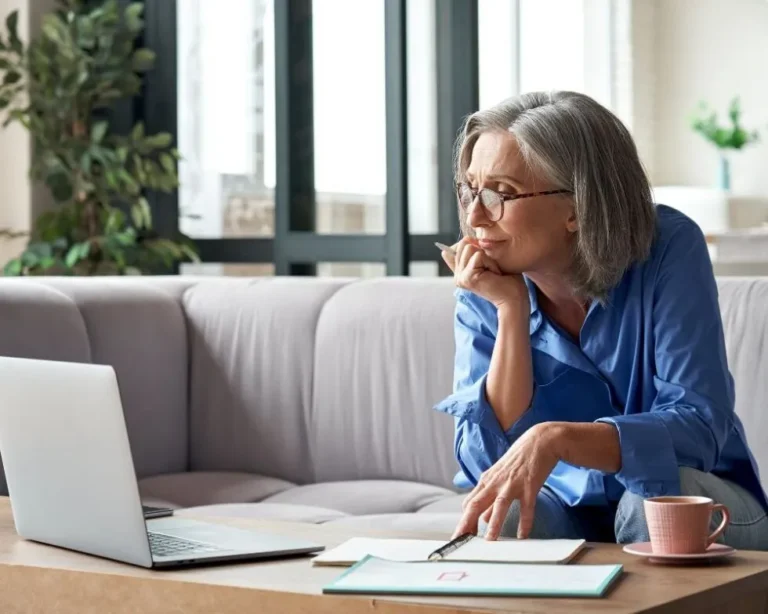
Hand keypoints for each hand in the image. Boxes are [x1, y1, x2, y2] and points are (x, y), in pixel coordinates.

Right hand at [440, 238, 527, 309]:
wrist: (514, 299)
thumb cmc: (507, 281)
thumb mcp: (489, 261)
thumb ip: (474, 252)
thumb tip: (461, 240)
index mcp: (460, 272)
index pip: (458, 247)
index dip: (475, 247)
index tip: (487, 264)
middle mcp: (457, 275)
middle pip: (464, 244)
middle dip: (483, 252)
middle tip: (492, 269)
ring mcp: (460, 277)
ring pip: (470, 248)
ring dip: (487, 258)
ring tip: (493, 272)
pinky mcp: (467, 277)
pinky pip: (478, 255)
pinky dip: (491, 263)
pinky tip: (494, 275)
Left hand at [452, 423, 561, 540]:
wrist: (540, 441)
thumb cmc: (519, 459)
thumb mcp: (500, 477)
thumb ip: (490, 498)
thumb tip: (483, 518)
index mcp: (487, 480)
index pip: (469, 503)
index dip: (463, 520)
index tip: (459, 536)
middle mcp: (496, 482)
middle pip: (476, 504)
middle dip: (467, 523)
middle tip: (460, 540)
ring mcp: (512, 484)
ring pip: (499, 506)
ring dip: (494, 524)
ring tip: (490, 541)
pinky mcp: (529, 485)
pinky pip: (526, 507)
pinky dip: (524, 522)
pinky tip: (522, 535)